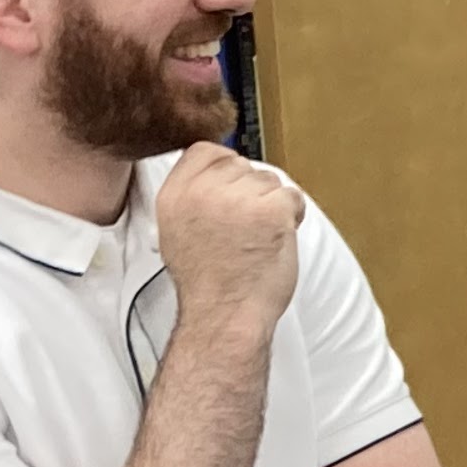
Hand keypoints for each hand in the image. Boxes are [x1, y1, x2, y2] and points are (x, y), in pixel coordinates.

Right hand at [154, 146, 302, 334]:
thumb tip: (216, 174)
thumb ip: (192, 197)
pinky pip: (292, 197)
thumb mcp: (177, 231)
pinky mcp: (271, 210)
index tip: (230, 194)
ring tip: (257, 239)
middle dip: (250, 191)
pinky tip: (276, 240)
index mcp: (174, 194)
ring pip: (269, 181)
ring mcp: (237, 198)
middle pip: (242, 164)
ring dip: (272, 206)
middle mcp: (201, 191)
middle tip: (245, 228)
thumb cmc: (208, 283)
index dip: (224, 168)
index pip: (205, 150)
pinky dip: (292, 216)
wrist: (225, 315)